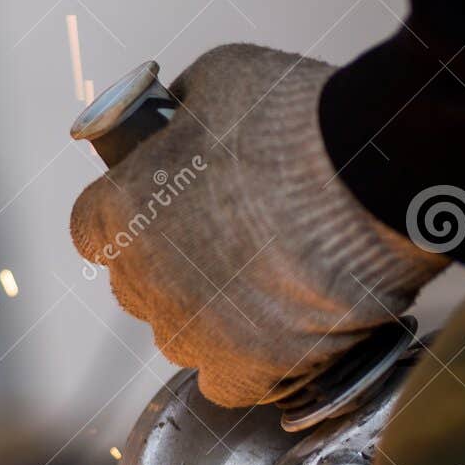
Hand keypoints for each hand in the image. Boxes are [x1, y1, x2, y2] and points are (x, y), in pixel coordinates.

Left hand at [70, 44, 445, 405]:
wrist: (373, 172)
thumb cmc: (298, 119)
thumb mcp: (219, 80)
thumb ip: (182, 111)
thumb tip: (180, 117)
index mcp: (121, 209)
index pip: (91, 230)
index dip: (128, 223)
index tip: (158, 215)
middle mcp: (143, 276)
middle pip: (136, 286)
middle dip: (170, 270)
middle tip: (227, 245)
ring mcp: (191, 327)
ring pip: (179, 337)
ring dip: (208, 319)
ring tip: (266, 287)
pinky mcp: (246, 365)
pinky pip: (227, 385)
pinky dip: (249, 368)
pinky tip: (277, 339)